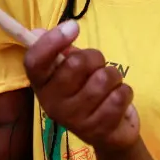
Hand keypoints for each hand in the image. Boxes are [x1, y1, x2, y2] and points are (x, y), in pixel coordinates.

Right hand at [24, 22, 139, 152]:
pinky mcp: (99, 130)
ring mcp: (75, 120)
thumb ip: (58, 51)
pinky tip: (117, 100)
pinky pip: (120, 96)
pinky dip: (125, 92)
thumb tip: (36, 32)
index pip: (35, 61)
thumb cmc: (86, 91)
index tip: (73, 26)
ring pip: (103, 78)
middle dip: (95, 58)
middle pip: (76, 63)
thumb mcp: (70, 69)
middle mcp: (52, 104)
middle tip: (97, 67)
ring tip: (109, 86)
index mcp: (42, 85)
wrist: (108, 133)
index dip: (52, 41)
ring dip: (114, 76)